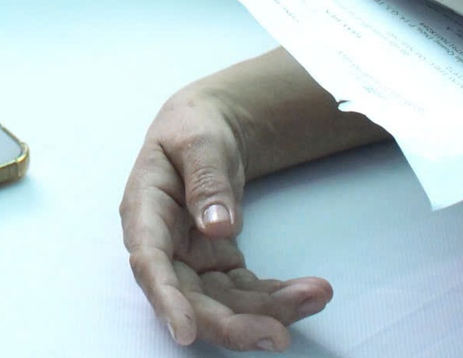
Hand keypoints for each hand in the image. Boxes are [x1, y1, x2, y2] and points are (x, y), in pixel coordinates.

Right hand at [122, 89, 332, 349]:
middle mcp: (163, 244)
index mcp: (145, 210)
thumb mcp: (199, 140)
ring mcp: (190, 258)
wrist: (207, 128)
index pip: (150, 261)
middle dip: (232, 323)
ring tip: (317, 294)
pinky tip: (309, 291)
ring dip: (267, 310)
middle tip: (278, 334)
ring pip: (223, 302)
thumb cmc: (194, 127)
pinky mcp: (216, 263)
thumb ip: (206, 179)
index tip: (186, 332)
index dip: (165, 299)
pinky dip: (276, 297)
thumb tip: (217, 226)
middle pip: (190, 296)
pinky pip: (245, 291)